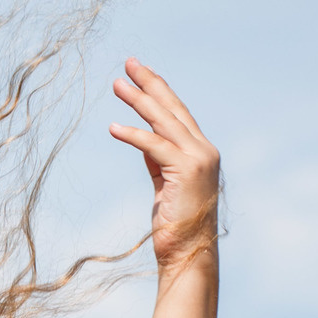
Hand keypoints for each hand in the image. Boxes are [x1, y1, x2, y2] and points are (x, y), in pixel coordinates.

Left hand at [107, 61, 219, 273]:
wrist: (189, 255)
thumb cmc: (175, 227)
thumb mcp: (164, 187)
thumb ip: (158, 162)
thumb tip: (143, 140)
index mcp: (201, 152)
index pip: (178, 115)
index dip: (159, 92)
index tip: (140, 74)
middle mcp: (204, 151)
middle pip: (173, 109)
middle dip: (150, 83)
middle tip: (129, 63)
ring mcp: (199, 159)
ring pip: (164, 121)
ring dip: (139, 100)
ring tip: (117, 84)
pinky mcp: (186, 170)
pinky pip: (154, 145)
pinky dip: (133, 134)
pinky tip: (113, 127)